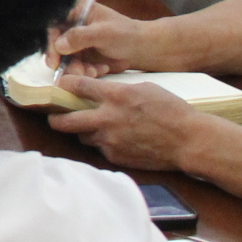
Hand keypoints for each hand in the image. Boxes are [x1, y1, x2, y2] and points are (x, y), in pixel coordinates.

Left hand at [45, 74, 213, 171]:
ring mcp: (110, 140)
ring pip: (83, 137)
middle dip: (55, 119)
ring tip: (91, 128)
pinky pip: (101, 149)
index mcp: (116, 96)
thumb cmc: (172, 111)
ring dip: (84, 132)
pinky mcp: (116, 156)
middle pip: (67, 120)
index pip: (79, 87)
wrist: (188, 141)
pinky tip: (116, 140)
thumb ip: (120, 90)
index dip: (65, 85)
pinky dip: (104, 144)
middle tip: (53, 118)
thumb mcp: (146, 88)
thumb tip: (103, 92)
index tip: (60, 85)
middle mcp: (108, 119)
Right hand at [46, 1, 144, 76]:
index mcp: (74, 10)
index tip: (55, 61)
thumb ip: (81, 37)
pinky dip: (85, 71)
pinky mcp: (79, 54)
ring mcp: (74, 40)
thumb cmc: (126, 34)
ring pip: (63, 58)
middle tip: (78, 72)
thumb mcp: (104, 33)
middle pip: (54, 44)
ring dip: (76, 68)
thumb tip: (59, 45)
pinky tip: (100, 69)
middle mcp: (70, 24)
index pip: (53, 25)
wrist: (141, 48)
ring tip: (94, 72)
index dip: (50, 43)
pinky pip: (73, 65)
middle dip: (65, 61)